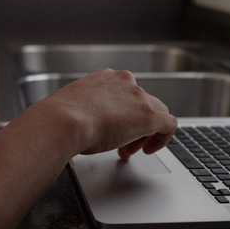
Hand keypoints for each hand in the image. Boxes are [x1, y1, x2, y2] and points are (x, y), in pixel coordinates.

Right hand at [35, 68, 176, 159]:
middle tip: (122, 145)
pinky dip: (163, 137)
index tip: (113, 130)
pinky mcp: (149, 115)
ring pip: (155, 113)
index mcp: (104, 77)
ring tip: (128, 151)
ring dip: (144, 133)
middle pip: (142, 103)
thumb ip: (84, 110)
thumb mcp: (72, 107)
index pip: (124, 94)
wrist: (63, 122)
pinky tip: (149, 149)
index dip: (121, 116)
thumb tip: (83, 122)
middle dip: (134, 126)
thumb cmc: (60, 118)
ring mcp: (138, 97)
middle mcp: (123, 81)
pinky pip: (169, 124)